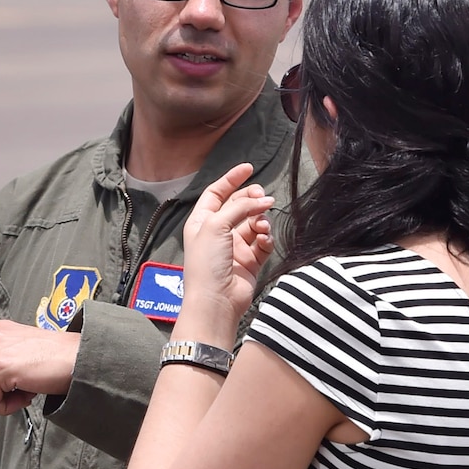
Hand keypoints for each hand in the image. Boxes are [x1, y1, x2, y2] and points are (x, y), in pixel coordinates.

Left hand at [0, 320, 80, 426]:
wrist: (81, 358)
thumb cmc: (61, 360)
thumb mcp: (26, 357)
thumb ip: (6, 367)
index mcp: (0, 331)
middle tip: (14, 404)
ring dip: (5, 402)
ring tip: (30, 394)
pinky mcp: (0, 367)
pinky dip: (6, 407)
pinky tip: (28, 397)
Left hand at [176, 163, 274, 338]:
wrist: (216, 300)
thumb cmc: (206, 263)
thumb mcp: (216, 225)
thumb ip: (239, 208)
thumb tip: (263, 198)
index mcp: (202, 221)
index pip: (217, 193)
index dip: (231, 179)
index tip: (249, 168)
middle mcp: (218, 232)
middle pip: (239, 206)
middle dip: (251, 199)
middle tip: (263, 197)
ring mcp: (234, 247)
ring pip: (254, 224)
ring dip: (261, 221)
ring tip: (262, 226)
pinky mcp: (250, 262)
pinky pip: (263, 244)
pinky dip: (266, 240)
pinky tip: (264, 241)